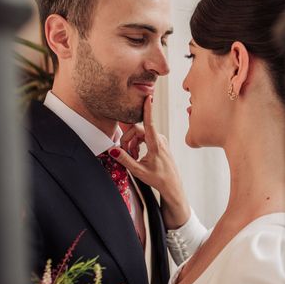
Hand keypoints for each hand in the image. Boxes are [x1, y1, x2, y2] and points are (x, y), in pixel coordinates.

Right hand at [109, 97, 190, 228]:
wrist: (172, 185)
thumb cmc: (158, 179)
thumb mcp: (139, 171)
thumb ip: (125, 159)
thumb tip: (112, 150)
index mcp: (156, 145)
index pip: (150, 124)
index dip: (147, 110)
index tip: (148, 98)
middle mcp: (160, 140)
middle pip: (138, 131)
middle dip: (128, 140)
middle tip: (124, 153)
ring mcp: (161, 140)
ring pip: (141, 134)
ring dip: (132, 144)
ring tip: (132, 157)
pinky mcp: (160, 142)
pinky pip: (145, 138)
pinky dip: (138, 145)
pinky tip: (136, 155)